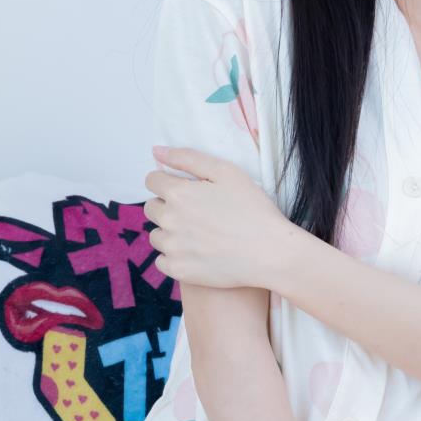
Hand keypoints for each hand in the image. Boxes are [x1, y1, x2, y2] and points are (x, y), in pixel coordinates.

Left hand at [146, 145, 292, 291]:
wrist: (270, 253)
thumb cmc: (253, 209)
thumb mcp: (226, 172)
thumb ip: (188, 158)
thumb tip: (156, 150)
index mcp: (179, 193)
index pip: (152, 181)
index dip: (167, 182)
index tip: (184, 190)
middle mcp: (169, 220)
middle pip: (151, 208)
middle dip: (167, 206)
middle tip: (194, 213)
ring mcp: (172, 248)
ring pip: (156, 235)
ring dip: (169, 232)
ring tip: (196, 235)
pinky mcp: (179, 270)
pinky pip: (161, 261)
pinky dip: (174, 257)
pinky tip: (194, 253)